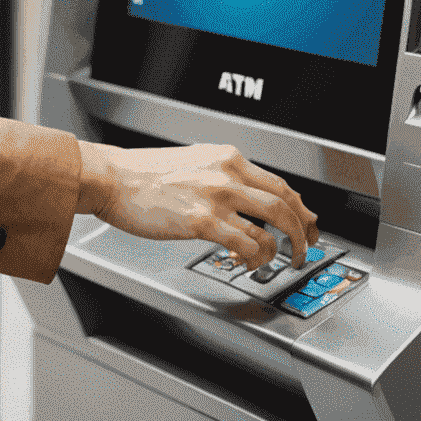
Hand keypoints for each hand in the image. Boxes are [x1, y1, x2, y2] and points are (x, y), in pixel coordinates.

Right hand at [75, 140, 317, 268]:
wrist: (113, 178)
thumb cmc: (144, 174)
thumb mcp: (193, 161)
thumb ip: (222, 176)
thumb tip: (247, 200)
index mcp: (227, 157)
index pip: (279, 182)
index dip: (301, 207)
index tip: (308, 222)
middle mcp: (227, 173)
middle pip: (285, 202)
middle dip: (303, 230)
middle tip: (307, 247)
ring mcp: (216, 196)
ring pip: (272, 224)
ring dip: (284, 248)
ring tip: (280, 261)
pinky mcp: (201, 221)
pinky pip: (245, 243)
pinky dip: (253, 257)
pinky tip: (246, 262)